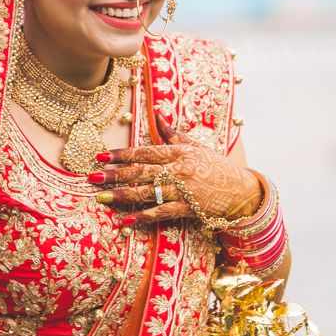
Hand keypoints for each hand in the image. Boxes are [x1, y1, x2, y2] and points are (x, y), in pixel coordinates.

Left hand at [90, 111, 262, 223]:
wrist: (242, 191)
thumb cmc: (218, 167)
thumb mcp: (197, 147)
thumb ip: (174, 134)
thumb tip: (157, 115)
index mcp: (179, 152)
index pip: (145, 151)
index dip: (122, 154)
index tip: (102, 156)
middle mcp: (179, 169)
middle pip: (140, 172)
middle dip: (114, 174)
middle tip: (92, 177)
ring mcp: (183, 190)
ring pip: (146, 192)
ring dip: (122, 195)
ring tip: (101, 198)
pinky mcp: (188, 208)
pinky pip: (161, 212)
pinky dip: (142, 217)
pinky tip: (126, 220)